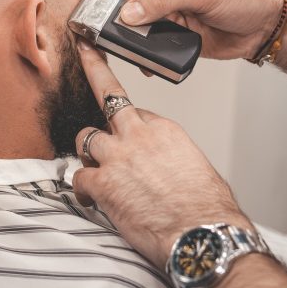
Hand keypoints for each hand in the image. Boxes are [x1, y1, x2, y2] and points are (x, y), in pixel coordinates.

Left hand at [71, 41, 253, 267]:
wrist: (203, 235)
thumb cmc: (208, 209)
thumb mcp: (197, 168)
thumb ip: (173, 158)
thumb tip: (167, 168)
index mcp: (166, 129)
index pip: (139, 112)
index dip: (130, 126)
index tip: (126, 130)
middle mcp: (140, 135)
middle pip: (108, 94)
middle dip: (94, 70)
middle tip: (84, 52)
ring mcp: (118, 156)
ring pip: (85, 137)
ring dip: (87, 154)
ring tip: (96, 173)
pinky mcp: (103, 182)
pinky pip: (78, 176)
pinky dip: (82, 191)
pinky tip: (92, 201)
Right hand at [117, 0, 282, 61]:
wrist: (265, 24)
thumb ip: (163, 0)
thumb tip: (130, 13)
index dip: (113, 9)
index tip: (103, 27)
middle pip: (130, 16)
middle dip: (124, 32)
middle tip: (118, 48)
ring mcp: (170, 20)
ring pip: (141, 37)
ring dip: (137, 49)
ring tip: (137, 59)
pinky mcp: (179, 40)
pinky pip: (157, 52)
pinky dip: (152, 60)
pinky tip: (152, 66)